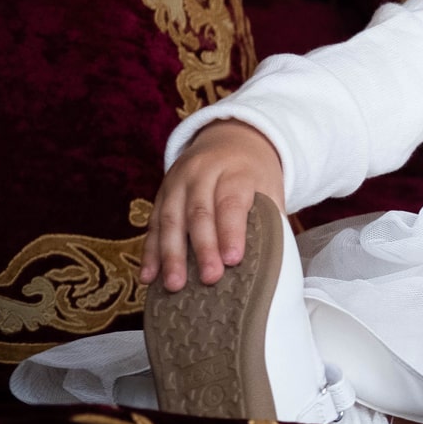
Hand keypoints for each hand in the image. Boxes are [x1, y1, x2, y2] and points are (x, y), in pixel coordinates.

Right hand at [143, 120, 283, 293]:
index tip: (234, 259)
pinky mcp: (161, 194)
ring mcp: (176, 183)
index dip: (231, 232)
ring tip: (174, 284)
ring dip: (171, 255)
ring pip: (170, 220)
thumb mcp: (270, 186)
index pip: (231, 203)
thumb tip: (273, 258)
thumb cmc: (254, 173)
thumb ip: (270, 217)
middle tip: (209, 278)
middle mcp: (201, 174)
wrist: (230, 138)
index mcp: (235, 172)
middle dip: (203, 249)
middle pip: (199, 213)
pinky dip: (150, 252)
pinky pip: (152, 224)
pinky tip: (149, 275)